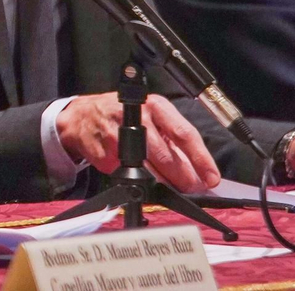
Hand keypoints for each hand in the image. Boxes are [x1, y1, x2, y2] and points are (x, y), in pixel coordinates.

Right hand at [55, 93, 219, 191]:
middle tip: (191, 188)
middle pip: (166, 155)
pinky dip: (136, 180)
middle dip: (183, 177)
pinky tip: (138, 176)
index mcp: (154, 105)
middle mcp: (135, 116)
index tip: (211, 178)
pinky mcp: (103, 150)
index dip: (201, 159)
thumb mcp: (150, 116)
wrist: (83, 116)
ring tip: (170, 187)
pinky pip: (126, 173)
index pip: (184, 134)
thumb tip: (197, 171)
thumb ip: (172, 139)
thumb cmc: (123, 115)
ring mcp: (117, 134)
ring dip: (163, 183)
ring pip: (147, 169)